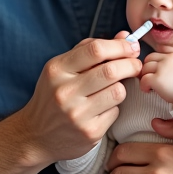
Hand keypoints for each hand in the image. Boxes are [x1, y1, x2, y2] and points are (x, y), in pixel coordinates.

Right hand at [15, 35, 141, 165]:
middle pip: (111, 71)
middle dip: (131, 65)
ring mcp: (77, 114)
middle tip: (136, 65)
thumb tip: (124, 37)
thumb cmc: (52, 97)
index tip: (132, 47)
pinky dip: (113, 107)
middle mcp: (65, 91)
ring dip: (121, 87)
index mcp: (57, 70)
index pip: (95, 50)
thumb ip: (90, 50)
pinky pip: (115, 112)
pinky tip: (102, 109)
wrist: (35, 136)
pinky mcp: (89, 132)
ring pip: (118, 92)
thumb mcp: (62, 69)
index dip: (120, 46)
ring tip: (113, 89)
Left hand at [138, 50, 172, 104]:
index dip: (155, 59)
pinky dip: (143, 86)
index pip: (160, 49)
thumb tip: (158, 63)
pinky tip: (148, 90)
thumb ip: (172, 61)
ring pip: (145, 68)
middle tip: (151, 77)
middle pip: (149, 58)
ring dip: (145, 76)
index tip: (156, 67)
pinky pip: (143, 79)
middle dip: (148, 68)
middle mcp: (168, 59)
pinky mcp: (157, 79)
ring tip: (150, 85)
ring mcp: (162, 68)